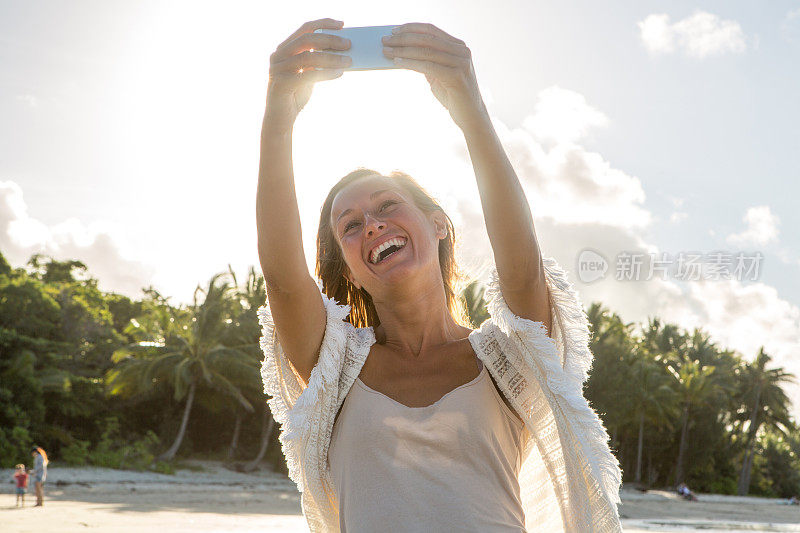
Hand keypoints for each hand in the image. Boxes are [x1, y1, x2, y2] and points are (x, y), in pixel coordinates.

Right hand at [264, 18, 352, 132]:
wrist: (280, 118)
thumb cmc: (296, 94)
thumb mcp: (308, 73)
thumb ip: (317, 61)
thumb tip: (343, 52)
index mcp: (285, 48)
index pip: (305, 29)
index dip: (324, 24)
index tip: (342, 24)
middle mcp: (278, 55)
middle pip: (307, 39)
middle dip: (330, 40)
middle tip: (348, 44)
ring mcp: (278, 69)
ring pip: (308, 56)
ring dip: (331, 57)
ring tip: (348, 61)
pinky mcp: (281, 84)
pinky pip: (307, 74)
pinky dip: (326, 73)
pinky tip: (339, 73)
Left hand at [382, 23, 487, 129]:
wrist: (471, 116)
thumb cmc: (452, 95)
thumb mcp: (438, 73)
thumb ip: (427, 61)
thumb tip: (402, 52)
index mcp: (458, 46)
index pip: (431, 30)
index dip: (411, 28)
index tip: (393, 30)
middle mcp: (461, 51)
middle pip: (426, 38)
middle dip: (403, 38)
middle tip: (384, 41)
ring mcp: (461, 63)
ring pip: (426, 51)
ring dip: (402, 50)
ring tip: (386, 51)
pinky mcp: (457, 76)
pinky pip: (428, 66)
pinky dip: (410, 63)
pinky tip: (397, 62)